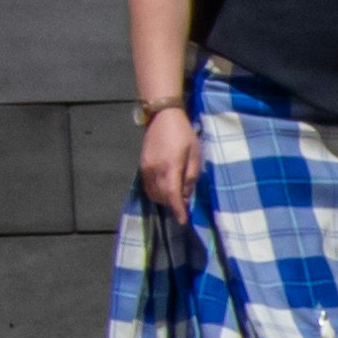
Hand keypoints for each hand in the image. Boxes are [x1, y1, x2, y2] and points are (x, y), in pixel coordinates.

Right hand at [140, 103, 203, 219]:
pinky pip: (147, 186)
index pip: (173, 195)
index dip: (178, 210)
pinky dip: (156, 192)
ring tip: (175, 197)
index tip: (183, 221)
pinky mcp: (142, 165)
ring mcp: (146, 168)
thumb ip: (191, 176)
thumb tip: (186, 196)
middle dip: (173, 205)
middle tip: (184, 206)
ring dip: (164, 200)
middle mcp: (155, 170)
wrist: (162, 117)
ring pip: (153, 194)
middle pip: (162, 197)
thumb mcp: (195, 154)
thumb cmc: (183, 134)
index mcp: (170, 167)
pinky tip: (165, 189)